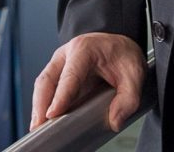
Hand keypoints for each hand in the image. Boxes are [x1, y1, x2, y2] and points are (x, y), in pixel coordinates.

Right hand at [30, 32, 146, 132]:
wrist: (119, 46)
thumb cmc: (123, 56)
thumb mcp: (135, 74)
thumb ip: (128, 98)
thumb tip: (115, 120)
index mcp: (85, 49)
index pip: (70, 75)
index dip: (61, 96)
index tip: (53, 114)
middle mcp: (67, 53)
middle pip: (48, 79)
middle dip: (41, 104)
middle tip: (39, 126)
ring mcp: (60, 63)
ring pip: (43, 85)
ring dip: (38, 107)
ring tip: (38, 128)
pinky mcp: (58, 74)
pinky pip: (46, 90)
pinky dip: (43, 106)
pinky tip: (45, 122)